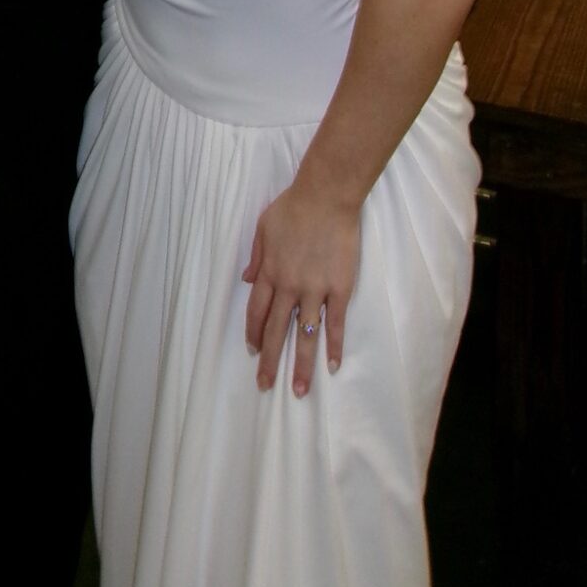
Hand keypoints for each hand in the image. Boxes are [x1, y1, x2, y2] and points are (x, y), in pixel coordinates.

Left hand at [242, 177, 359, 396]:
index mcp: (269, 272)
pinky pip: (335, 323)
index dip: (253, 334)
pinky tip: (333, 365)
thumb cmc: (293, 207)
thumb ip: (256, 257)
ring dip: (300, 365)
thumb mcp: (263, 228)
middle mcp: (289, 286)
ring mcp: (315, 289)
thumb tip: (247, 280)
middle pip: (276, 330)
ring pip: (304, 335)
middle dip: (269, 360)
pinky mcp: (339, 288)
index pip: (257, 312)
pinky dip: (334, 346)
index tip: (252, 352)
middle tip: (264, 386)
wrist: (326, 196)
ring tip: (298, 391)